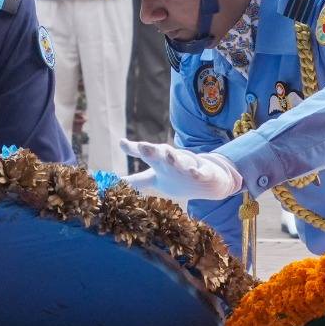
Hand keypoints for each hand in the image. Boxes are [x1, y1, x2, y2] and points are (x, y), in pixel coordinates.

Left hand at [119, 140, 242, 202]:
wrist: (208, 180)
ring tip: (168, 154)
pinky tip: (193, 171)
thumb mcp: (155, 178)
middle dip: (151, 149)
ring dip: (174, 158)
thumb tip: (116, 183)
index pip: (144, 154)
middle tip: (142, 146)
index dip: (132, 148)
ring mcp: (188, 166)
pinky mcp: (204, 173)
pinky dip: (197, 172)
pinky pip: (201, 173)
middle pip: (160, 153)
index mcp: (159, 162)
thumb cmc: (176, 175)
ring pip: (180, 161)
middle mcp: (172, 161)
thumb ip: (137, 180)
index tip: (121, 142)